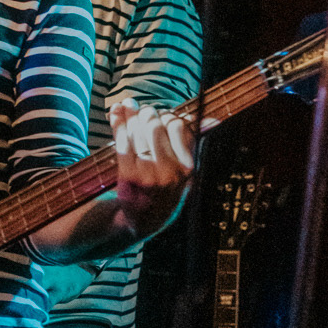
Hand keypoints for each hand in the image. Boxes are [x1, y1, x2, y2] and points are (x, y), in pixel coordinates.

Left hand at [108, 99, 194, 241]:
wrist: (145, 219)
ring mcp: (147, 175)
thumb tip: (212, 120)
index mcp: (188, 168)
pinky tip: (115, 112)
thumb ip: (194, 144)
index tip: (162, 115)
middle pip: (155, 125)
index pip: (178, 125)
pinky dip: (117, 123)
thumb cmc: (167, 187)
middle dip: (147, 114)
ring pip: (137, 131)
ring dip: (131, 116)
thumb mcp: (187, 171)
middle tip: (144, 112)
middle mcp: (170, 172)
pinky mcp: (128, 176)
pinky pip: (121, 142)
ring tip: (128, 108)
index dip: (167, 115)